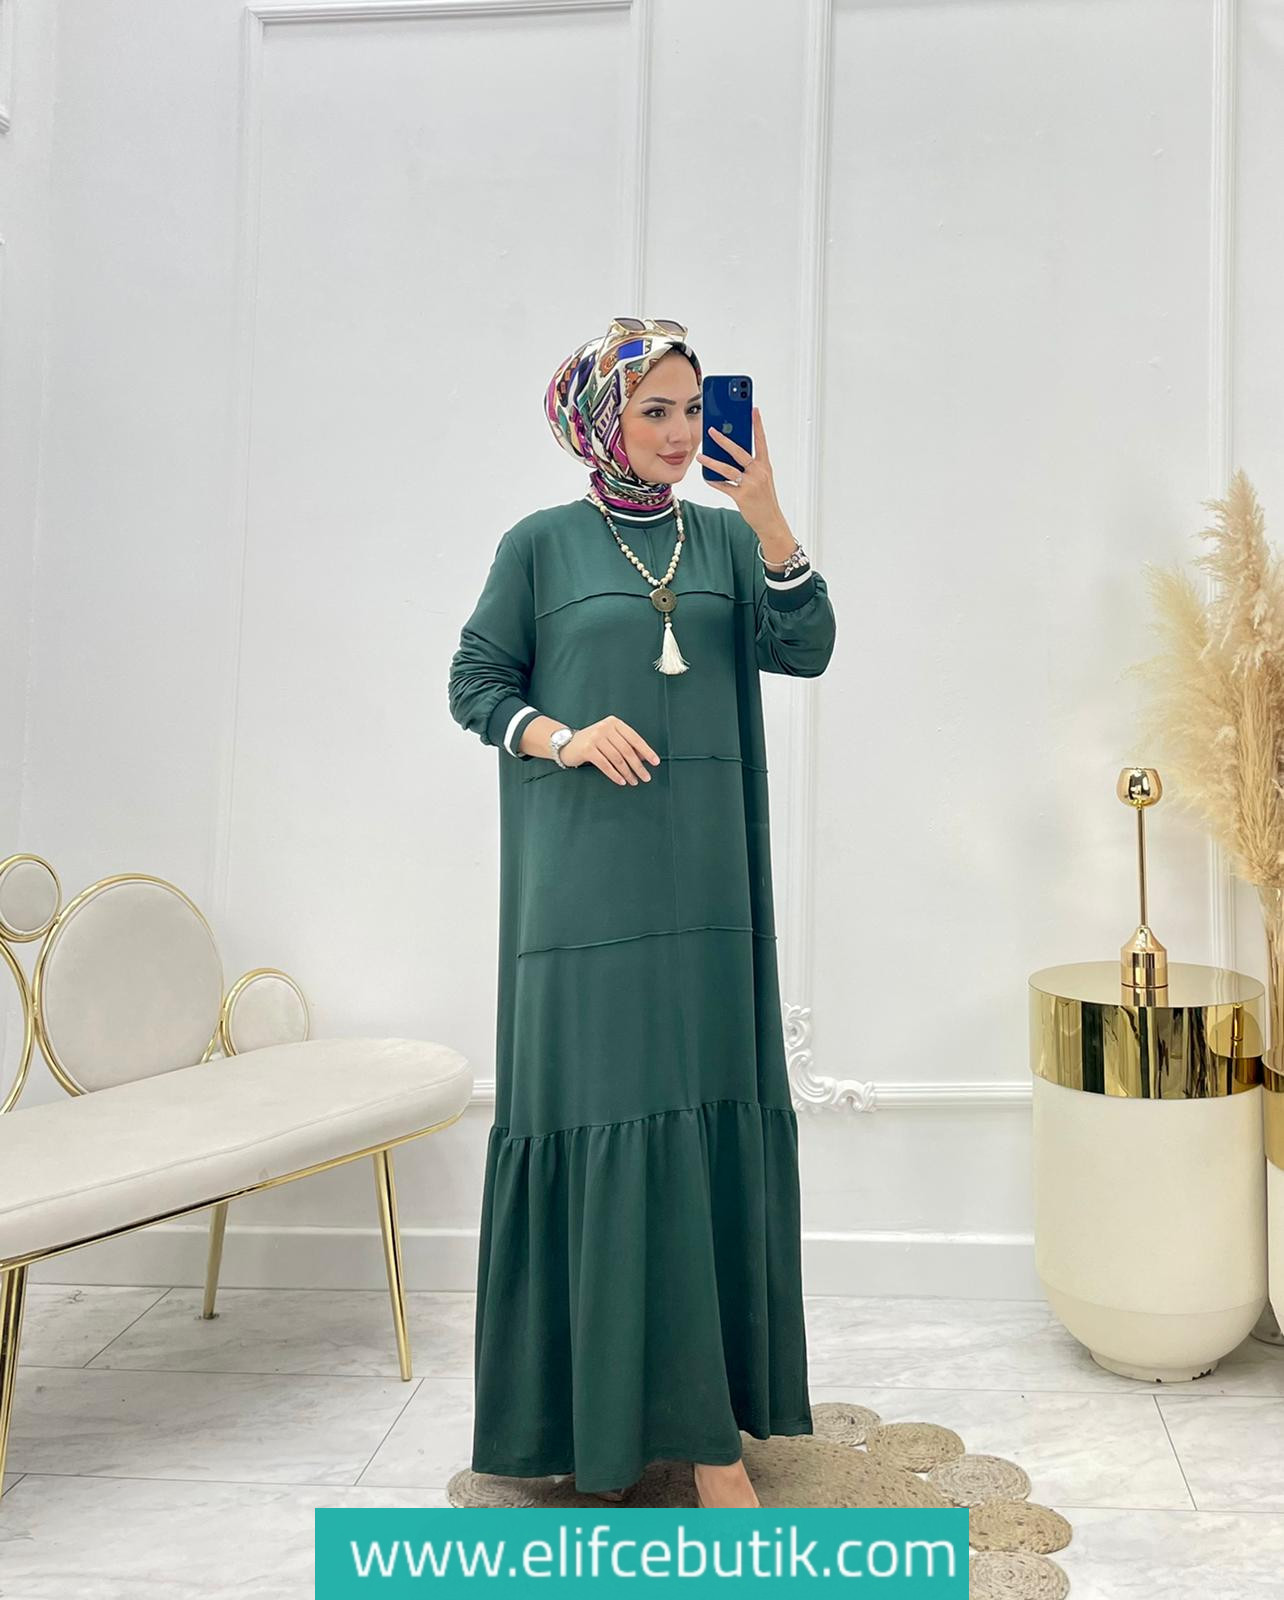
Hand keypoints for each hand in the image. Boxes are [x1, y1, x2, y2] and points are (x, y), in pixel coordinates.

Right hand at [565, 717, 660, 785]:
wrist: (567, 744)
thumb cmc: (593, 742)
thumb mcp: (610, 739)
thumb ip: (625, 745)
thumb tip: (644, 758)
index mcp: (614, 723)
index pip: (634, 738)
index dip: (646, 751)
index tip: (655, 762)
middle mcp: (605, 727)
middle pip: (627, 750)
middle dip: (638, 766)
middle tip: (646, 777)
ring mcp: (595, 737)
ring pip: (617, 759)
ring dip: (628, 773)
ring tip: (634, 781)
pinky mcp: (588, 749)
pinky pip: (606, 765)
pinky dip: (615, 775)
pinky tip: (622, 781)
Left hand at [694, 406, 785, 539]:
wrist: (770, 521)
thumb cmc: (764, 498)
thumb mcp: (761, 478)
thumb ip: (749, 466)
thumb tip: (729, 454)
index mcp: (765, 466)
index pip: (761, 441)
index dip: (758, 425)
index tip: (753, 410)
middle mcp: (759, 472)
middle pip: (739, 452)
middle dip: (724, 440)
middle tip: (711, 430)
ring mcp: (751, 484)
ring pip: (728, 469)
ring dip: (712, 462)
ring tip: (701, 456)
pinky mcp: (742, 497)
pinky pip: (724, 486)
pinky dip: (714, 481)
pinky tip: (706, 477)